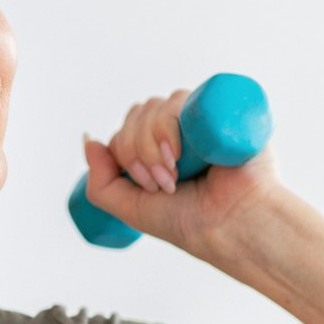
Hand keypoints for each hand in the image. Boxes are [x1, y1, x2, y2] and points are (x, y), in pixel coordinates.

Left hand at [82, 88, 285, 256]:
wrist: (234, 225)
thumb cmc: (190, 222)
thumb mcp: (131, 209)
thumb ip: (101, 183)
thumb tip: (89, 140)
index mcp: (157, 149)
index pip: (124, 131)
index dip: (126, 155)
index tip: (149, 187)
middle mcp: (177, 131)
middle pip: (137, 115)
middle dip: (138, 152)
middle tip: (163, 184)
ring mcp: (197, 119)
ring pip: (155, 106)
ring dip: (153, 143)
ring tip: (176, 173)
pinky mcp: (218, 112)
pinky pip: (182, 98)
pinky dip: (169, 122)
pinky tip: (179, 149)